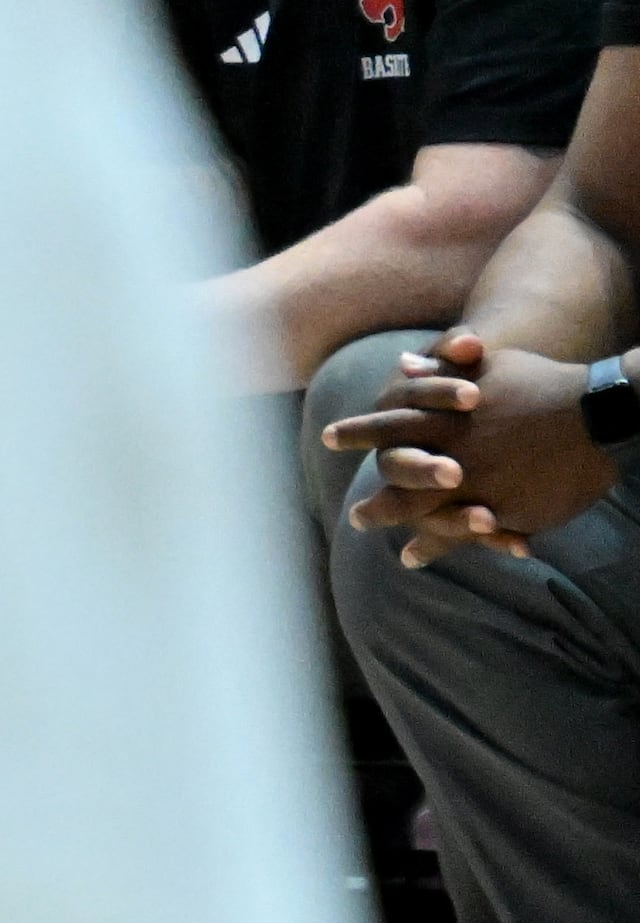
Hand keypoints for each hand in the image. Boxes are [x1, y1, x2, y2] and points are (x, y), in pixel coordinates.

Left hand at [324, 331, 617, 565]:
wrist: (596, 411)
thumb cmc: (539, 382)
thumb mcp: (486, 366)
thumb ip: (440, 368)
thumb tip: (403, 363)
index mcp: (438, 418)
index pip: (386, 426)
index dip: (357, 432)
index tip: (327, 437)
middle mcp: (448, 455)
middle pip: (400, 482)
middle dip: (378, 506)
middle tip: (358, 520)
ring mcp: (474, 486)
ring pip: (429, 515)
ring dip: (414, 535)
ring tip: (404, 554)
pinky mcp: (505, 510)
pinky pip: (469, 534)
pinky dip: (449, 545)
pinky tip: (434, 558)